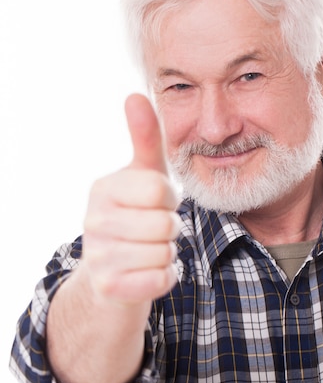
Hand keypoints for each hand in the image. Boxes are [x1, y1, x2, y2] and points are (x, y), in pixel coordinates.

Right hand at [82, 94, 179, 304]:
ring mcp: (98, 256)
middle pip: (166, 223)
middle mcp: (93, 220)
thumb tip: (136, 94)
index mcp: (103, 188)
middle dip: (170, 228)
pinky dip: (164, 277)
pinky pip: (161, 280)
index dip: (170, 199)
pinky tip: (146, 271)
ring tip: (148, 248)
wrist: (112, 270)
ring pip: (165, 252)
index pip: (161, 190)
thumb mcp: (143, 175)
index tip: (156, 203)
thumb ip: (144, 136)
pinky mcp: (109, 287)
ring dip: (167, 253)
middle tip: (153, 229)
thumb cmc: (135, 214)